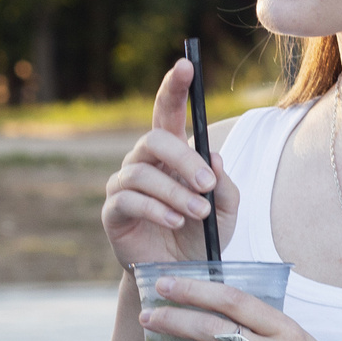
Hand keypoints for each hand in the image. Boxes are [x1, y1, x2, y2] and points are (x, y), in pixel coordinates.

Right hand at [103, 58, 238, 266]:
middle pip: (155, 139)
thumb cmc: (205, 237)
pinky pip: (129, 199)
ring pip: (143, 172)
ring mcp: (124, 185)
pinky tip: (174, 221)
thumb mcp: (227, 210)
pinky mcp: (113, 212)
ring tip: (198, 213)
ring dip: (175, 192)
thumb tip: (212, 155)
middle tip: (207, 184)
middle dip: (184, 158)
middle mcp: (144, 162)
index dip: (175, 87)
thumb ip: (224, 183)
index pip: (169, 112)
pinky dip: (156, 208)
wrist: (184, 277)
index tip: (186, 64)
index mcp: (172, 154)